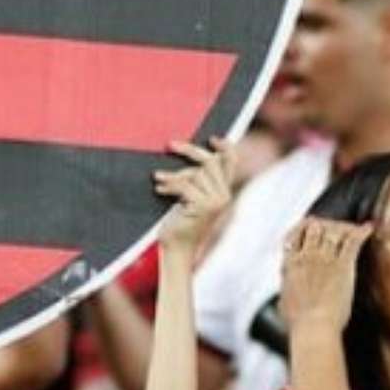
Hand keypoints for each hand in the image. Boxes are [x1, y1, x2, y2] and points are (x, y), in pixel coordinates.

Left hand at [154, 138, 236, 254]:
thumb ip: (193, 179)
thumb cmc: (178, 223)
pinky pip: (185, 186)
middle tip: (170, 145)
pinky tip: (158, 189)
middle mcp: (224, 196)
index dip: (225, 146)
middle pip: (210, 161)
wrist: (176, 250)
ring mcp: (216, 202)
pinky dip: (169, 185)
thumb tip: (185, 152)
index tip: (212, 138)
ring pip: (195, 173)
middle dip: (189, 150)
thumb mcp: (187, 197)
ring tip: (157, 178)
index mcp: (223, 191)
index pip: (232, 162)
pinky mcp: (204, 207)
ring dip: (173, 174)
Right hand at [279, 217, 371, 332]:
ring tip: (351, 229)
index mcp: (290, 264)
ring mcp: (325, 259)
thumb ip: (286, 287)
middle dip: (323, 225)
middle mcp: (306, 256)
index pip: (295, 235)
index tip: (310, 230)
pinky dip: (362, 232)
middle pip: (314, 226)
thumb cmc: (298, 322)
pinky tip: (368, 228)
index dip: (303, 229)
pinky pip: (353, 241)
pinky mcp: (342, 266)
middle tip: (333, 228)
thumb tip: (286, 288)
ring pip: (333, 230)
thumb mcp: (284, 300)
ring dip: (343, 228)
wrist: (314, 327)